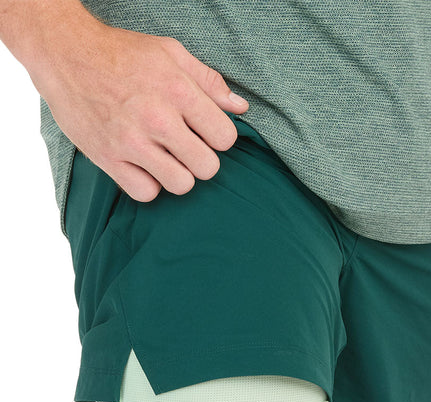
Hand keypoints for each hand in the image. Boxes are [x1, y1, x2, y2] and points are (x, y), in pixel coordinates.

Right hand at [32, 18, 248, 200]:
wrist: (65, 54)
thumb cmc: (122, 53)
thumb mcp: (172, 53)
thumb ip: (209, 82)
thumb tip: (240, 108)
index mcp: (179, 91)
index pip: (225, 138)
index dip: (219, 137)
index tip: (204, 132)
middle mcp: (157, 119)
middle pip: (207, 168)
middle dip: (202, 160)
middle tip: (187, 148)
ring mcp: (131, 142)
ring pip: (181, 185)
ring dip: (178, 175)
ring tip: (166, 158)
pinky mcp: (108, 159)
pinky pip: (145, 193)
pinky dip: (148, 185)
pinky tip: (144, 167)